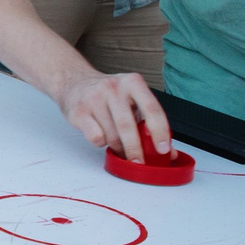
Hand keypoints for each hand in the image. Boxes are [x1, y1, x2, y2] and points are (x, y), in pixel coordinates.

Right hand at [56, 69, 170, 161]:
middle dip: (135, 149)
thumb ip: (149, 122)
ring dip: (118, 147)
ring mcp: (94, 98)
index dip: (160, 131)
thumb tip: (169, 152)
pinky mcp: (78, 111)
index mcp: (133, 82)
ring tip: (119, 145)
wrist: (75, 82)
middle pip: (128, 126)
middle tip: (139, 162)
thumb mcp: (132, 100)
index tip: (163, 149)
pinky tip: (101, 134)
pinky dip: (101, 142)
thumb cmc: (109, 94)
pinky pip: (96, 137)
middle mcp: (113, 87)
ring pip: (111, 135)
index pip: (152, 109)